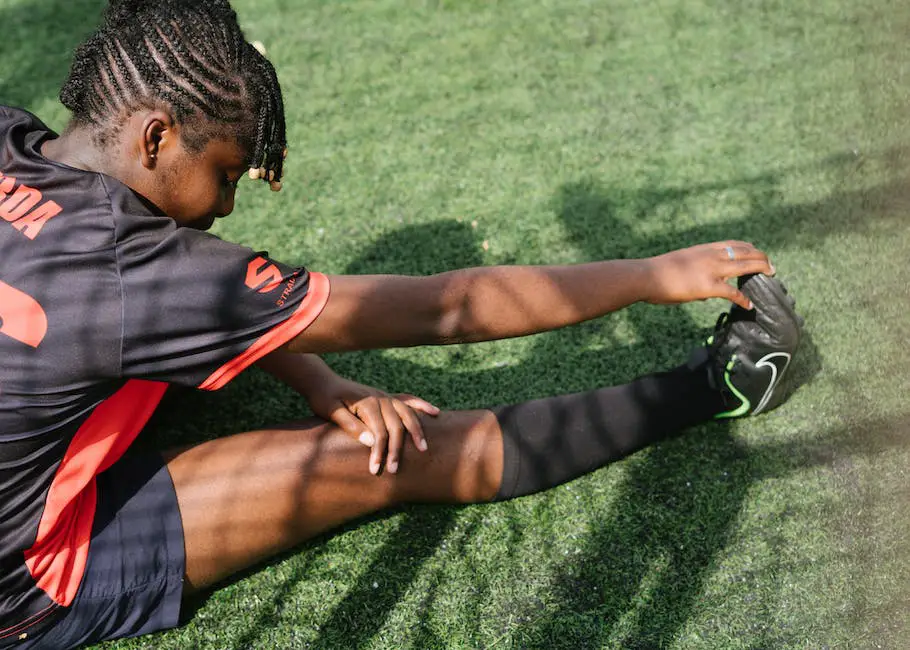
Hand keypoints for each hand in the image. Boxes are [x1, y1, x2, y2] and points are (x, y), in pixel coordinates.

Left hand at [306, 375, 439, 474]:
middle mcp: (380, 398)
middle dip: (397, 448)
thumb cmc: (323, 398)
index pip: (379, 432)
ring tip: (424, 448)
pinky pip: (407, 400)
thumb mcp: (330, 411)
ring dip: (416, 430)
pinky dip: (421, 405)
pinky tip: (435, 412)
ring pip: (407, 414)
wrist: (322, 381)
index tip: (376, 469)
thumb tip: (371, 441)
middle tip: (396, 470)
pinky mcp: (385, 396)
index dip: (379, 451)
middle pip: (396, 425)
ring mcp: (384, 396)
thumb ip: (351, 425)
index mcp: (367, 403)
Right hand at [644, 241, 773, 309]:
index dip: (750, 248)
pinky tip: (749, 304)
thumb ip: (695, 273)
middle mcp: (711, 255)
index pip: (734, 244)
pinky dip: (743, 298)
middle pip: (746, 251)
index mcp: (703, 249)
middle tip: (772, 266)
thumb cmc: (656, 272)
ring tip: (771, 275)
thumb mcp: (680, 264)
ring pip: (746, 265)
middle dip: (762, 258)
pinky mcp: (708, 286)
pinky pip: (732, 292)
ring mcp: (711, 270)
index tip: (757, 253)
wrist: (646, 275)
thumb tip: (705, 292)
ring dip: (762, 269)